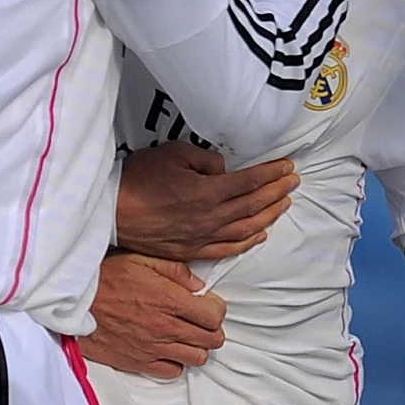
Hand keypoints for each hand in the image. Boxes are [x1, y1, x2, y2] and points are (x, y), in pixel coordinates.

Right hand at [80, 254, 226, 379]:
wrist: (72, 303)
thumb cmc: (104, 278)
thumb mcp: (140, 258)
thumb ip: (175, 270)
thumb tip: (199, 286)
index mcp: (168, 299)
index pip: (215, 316)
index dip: (216, 309)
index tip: (208, 305)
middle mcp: (164, 327)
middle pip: (211, 340)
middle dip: (211, 329)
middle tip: (200, 320)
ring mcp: (153, 348)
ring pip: (197, 359)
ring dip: (197, 347)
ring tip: (186, 335)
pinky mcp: (138, 363)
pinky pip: (172, 372)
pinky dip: (175, 362)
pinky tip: (167, 348)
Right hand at [115, 142, 298, 260]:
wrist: (110, 210)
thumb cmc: (137, 179)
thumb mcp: (174, 154)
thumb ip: (206, 160)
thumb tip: (223, 170)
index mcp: (208, 192)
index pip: (250, 181)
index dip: (272, 173)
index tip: (287, 167)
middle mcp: (210, 218)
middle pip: (253, 205)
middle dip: (277, 192)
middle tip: (294, 182)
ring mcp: (201, 237)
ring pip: (245, 229)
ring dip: (268, 216)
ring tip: (283, 205)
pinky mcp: (190, 251)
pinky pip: (226, 249)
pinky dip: (247, 243)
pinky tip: (259, 235)